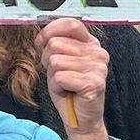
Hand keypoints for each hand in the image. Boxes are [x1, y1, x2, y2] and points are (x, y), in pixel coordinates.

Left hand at [37, 18, 113, 139]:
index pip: (71, 24)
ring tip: (66, 84)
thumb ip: (53, 44)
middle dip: (49, 61)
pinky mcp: (94, 83)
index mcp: (90, 43)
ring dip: (53, 76)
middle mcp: (98, 52)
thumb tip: (42, 35)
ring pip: (55, 61)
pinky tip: (68, 92)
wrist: (79, 116)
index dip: (50, 31)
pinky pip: (60, 77)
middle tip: (61, 75)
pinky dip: (57, 87)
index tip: (41, 42)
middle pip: (55, 44)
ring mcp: (99, 67)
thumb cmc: (67, 87)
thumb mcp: (57, 61)